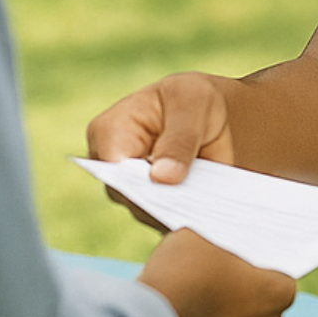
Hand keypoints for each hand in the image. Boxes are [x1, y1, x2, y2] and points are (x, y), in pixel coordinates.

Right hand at [87, 74, 238, 226]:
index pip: (113, 170)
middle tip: (192, 204)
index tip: (168, 187)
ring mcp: (134, 189)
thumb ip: (178, 140)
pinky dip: (188, 216)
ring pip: (149, 213)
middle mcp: (114, 167)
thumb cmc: (190, 99)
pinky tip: (208, 212)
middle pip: (129, 197)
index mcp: (109, 133)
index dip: (138, 183)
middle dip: (161, 202)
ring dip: (177, 212)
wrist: (207, 111)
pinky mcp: (157, 202)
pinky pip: (169, 217)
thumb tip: (162, 178)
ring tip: (203, 208)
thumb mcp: (191, 105)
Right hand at [138, 228, 296, 316]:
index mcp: (277, 293)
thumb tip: (206, 252)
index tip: (234, 269)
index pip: (277, 281)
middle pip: (259, 311)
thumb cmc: (181, 276)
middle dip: (240, 302)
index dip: (254, 274)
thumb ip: (213, 249)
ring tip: (191, 310)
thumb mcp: (196, 240)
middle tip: (211, 288)